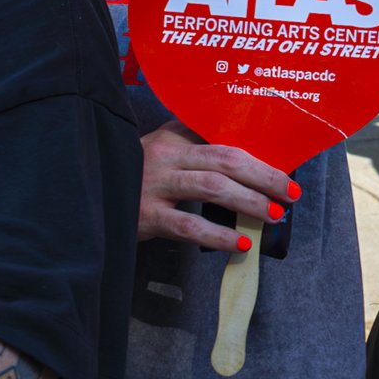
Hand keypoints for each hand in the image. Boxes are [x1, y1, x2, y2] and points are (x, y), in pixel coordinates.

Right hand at [138, 121, 292, 249]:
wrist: (87, 197)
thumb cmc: (135, 174)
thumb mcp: (160, 150)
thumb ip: (193, 145)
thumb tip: (247, 158)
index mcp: (174, 135)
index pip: (224, 135)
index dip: (259, 150)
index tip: (286, 163)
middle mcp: (166, 155)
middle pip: (226, 158)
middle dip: (265, 175)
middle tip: (291, 191)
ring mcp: (155, 184)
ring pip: (213, 188)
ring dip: (250, 201)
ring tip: (274, 214)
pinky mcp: (147, 216)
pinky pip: (190, 226)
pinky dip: (219, 236)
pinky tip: (240, 243)